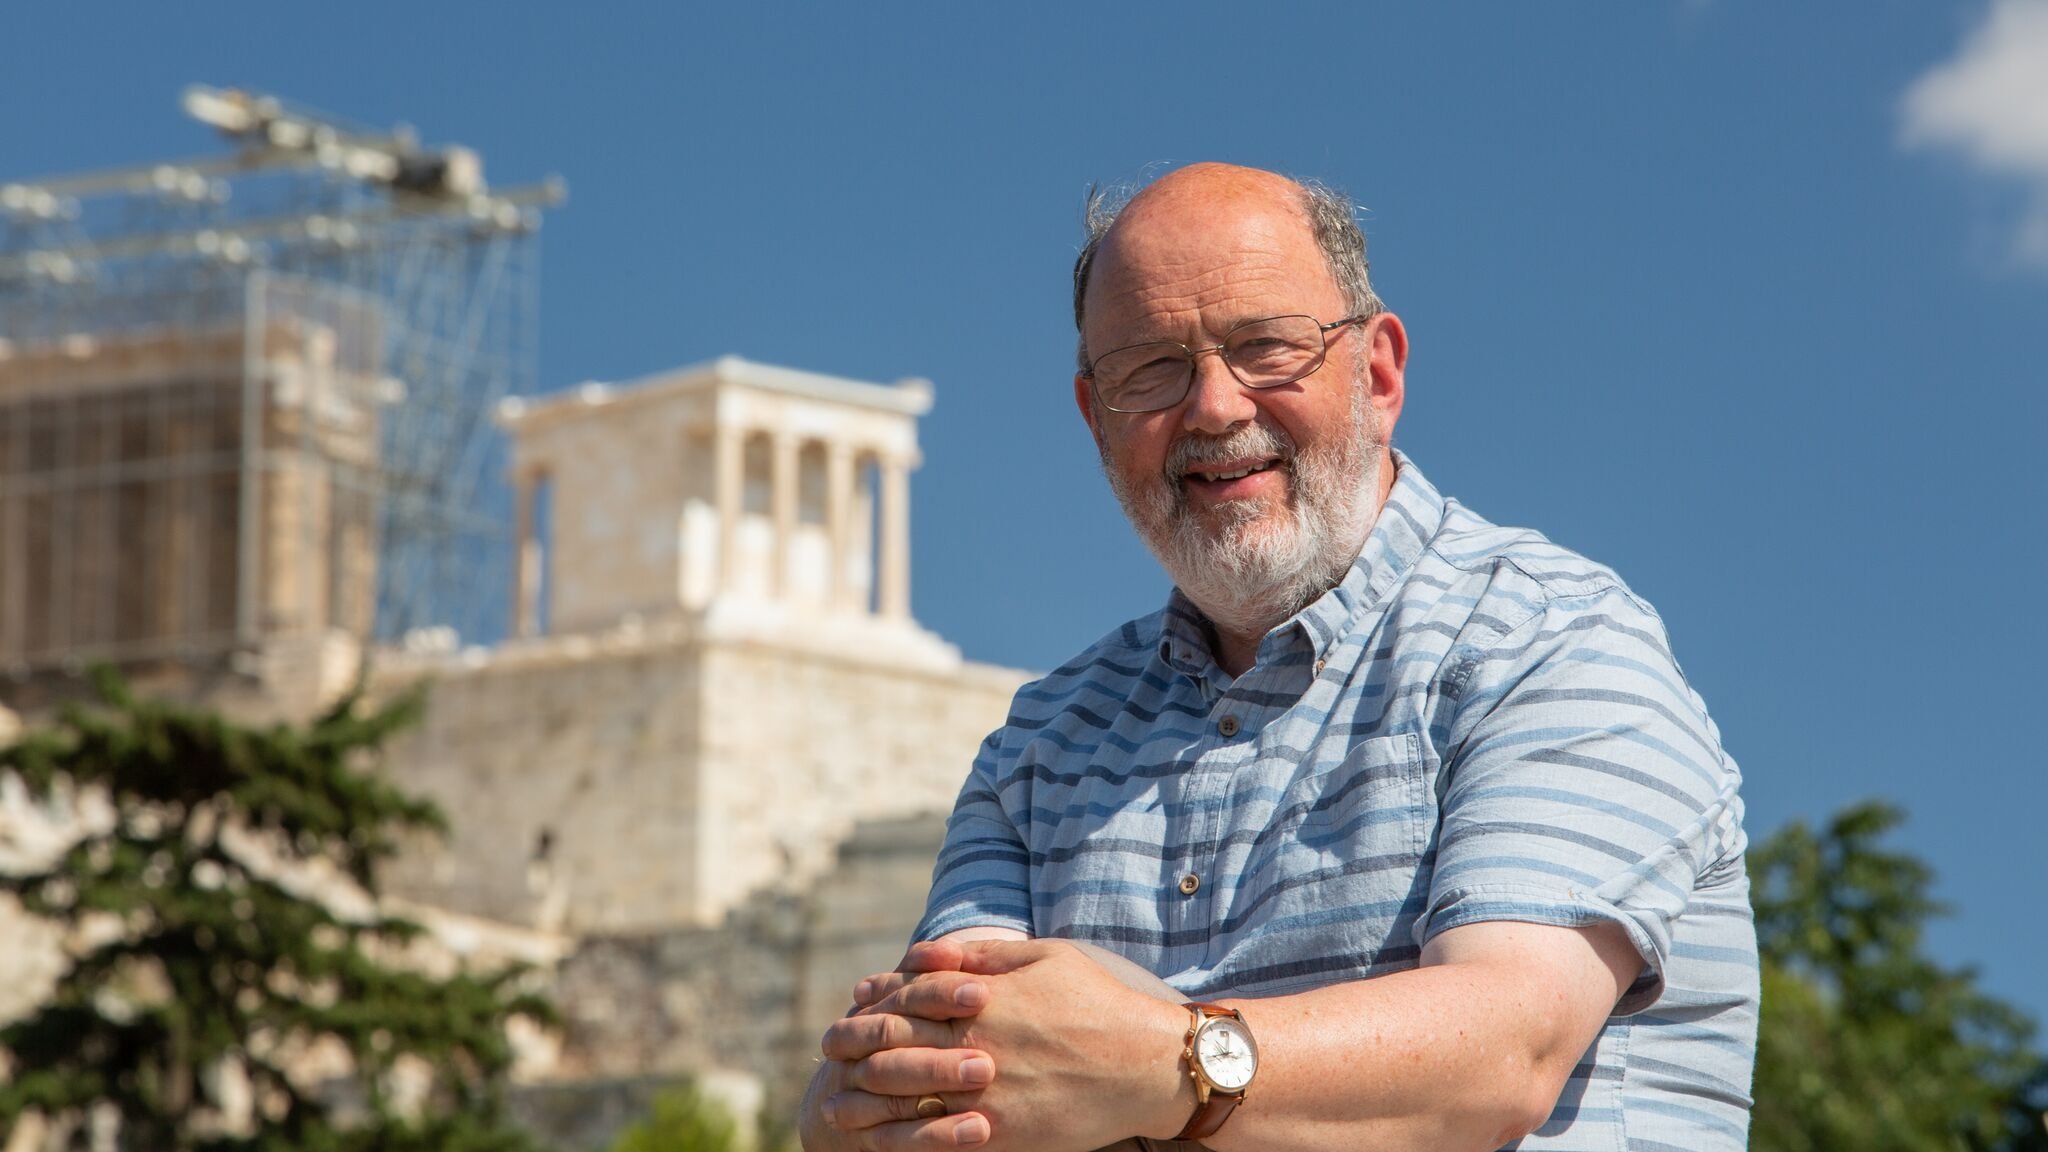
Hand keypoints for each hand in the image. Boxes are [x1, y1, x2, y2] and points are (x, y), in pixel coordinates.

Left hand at [842, 940, 1195, 1151]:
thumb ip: (980, 956)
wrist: (1148, 1066)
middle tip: (828, 1051)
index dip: (873, 1003)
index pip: (907, 999)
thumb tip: (927, 953)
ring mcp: (988, 1094)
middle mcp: (978, 1046)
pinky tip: (885, 1140)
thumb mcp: (1044, 956)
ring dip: (865, 1100)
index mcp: (984, 1000)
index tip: (850, 1007)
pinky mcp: (1003, 1135)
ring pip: (908, 1097)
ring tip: (837, 1104)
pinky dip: (906, 1139)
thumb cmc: (1098, 1003)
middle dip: (853, 1048)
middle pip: (895, 1048)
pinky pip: (940, 1139)